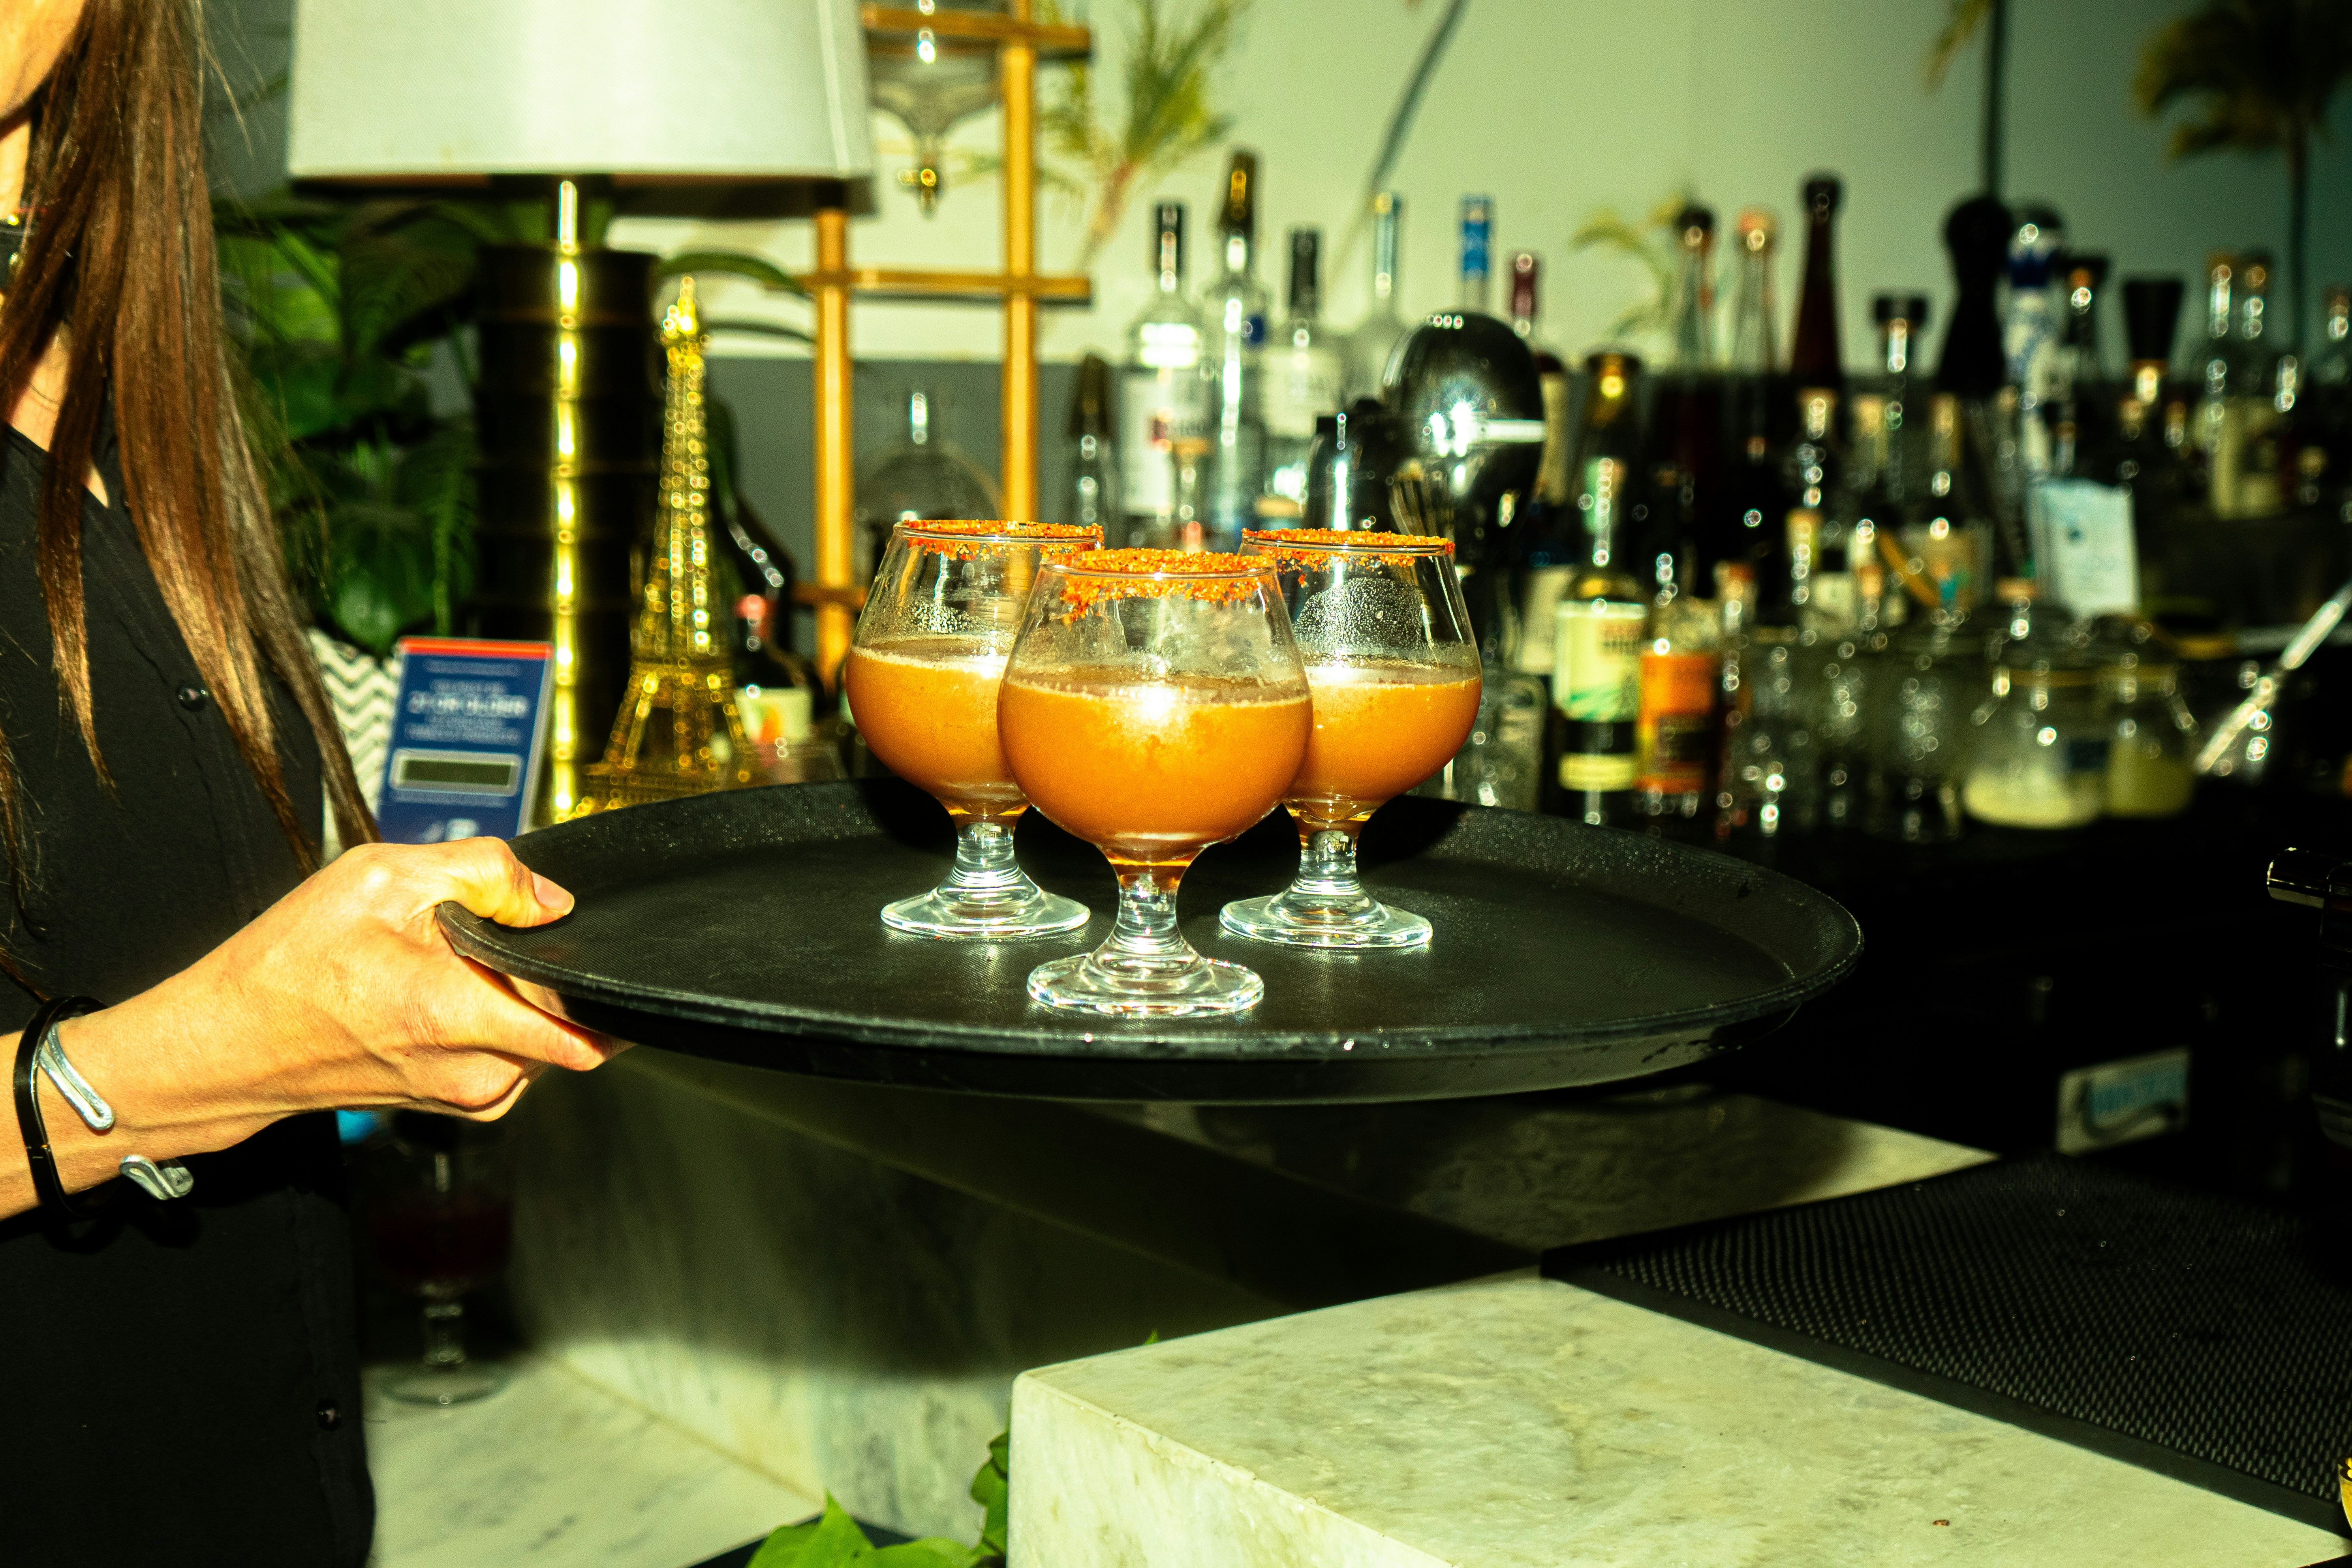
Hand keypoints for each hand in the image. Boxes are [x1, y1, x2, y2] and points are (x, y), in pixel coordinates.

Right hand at [86, 837, 620, 1139]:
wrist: (231, 1044)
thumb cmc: (289, 966)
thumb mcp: (381, 877)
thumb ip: (484, 871)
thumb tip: (551, 900)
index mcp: (457, 1015)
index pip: (583, 1014)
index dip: (587, 964)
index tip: (559, 938)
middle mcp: (476, 1072)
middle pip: (567, 1012)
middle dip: (540, 968)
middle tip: (474, 941)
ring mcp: (472, 1096)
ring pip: (543, 1032)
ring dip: (513, 993)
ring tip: (445, 967)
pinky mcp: (466, 1103)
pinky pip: (517, 1052)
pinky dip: (497, 1017)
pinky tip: (441, 993)